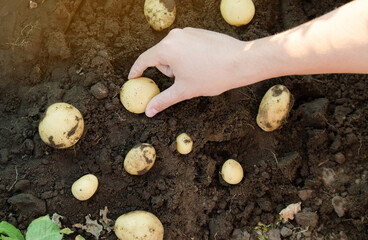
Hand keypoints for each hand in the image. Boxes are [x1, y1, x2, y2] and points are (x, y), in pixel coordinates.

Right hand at [128, 28, 249, 116]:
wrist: (240, 61)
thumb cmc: (212, 76)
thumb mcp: (184, 91)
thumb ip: (163, 100)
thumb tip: (148, 111)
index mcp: (167, 48)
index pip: (145, 59)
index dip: (137, 70)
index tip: (133, 77)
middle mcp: (175, 36)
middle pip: (161, 56)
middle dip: (169, 70)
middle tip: (184, 80)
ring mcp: (188, 32)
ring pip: (174, 51)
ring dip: (179, 64)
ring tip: (196, 72)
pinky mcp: (199, 32)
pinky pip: (186, 45)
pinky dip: (189, 56)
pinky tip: (203, 64)